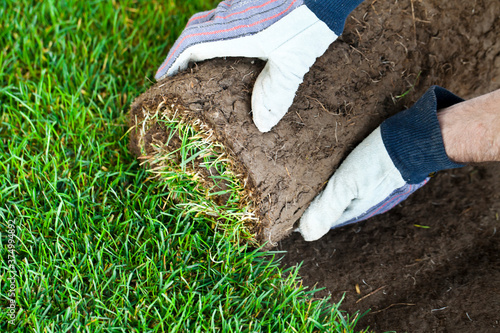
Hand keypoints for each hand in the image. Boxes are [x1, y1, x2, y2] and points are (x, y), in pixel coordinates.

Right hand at [155, 0, 336, 131]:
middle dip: (180, 53)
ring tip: (196, 62)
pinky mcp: (251, 2)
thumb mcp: (292, 64)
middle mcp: (230, 14)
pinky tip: (227, 45)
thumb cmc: (309, 24)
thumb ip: (275, 93)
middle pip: (193, 31)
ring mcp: (239, 5)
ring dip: (196, 41)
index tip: (160, 79)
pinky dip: (214, 33)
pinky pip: (223, 17)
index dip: (173, 63)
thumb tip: (262, 124)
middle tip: (174, 73)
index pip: (191, 46)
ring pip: (207, 22)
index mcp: (234, 32)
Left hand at [298, 86, 464, 240]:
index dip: (308, 213)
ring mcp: (372, 183)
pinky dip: (340, 169)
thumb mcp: (346, 183)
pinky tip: (333, 161)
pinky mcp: (375, 167)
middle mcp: (365, 199)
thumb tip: (306, 235)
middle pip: (335, 203)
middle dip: (318, 198)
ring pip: (344, 187)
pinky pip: (353, 172)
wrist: (410, 137)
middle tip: (297, 189)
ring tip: (310, 174)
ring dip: (329, 183)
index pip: (326, 216)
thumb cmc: (376, 161)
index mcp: (357, 208)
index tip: (290, 207)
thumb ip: (327, 207)